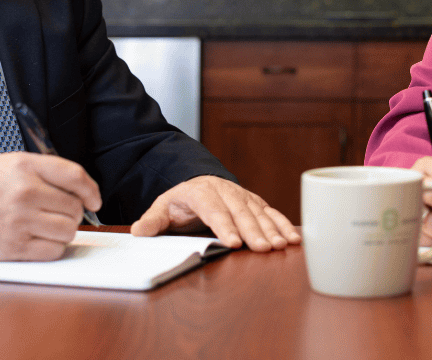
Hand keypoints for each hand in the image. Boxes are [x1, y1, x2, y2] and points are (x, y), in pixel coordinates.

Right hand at [0, 152, 101, 260]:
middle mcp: (24, 192)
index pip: (74, 175)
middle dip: (71, 212)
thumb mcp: (8, 164)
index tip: (93, 199)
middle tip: (55, 213)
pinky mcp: (15, 247)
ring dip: (62, 231)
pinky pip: (53, 250)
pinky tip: (38, 240)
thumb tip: (81, 189)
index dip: (91, 189)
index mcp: (24, 166)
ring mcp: (20, 221)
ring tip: (45, 226)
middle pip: (74, 207)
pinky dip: (51, 248)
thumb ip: (43, 171)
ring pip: (68, 230)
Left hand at [130, 176, 299, 251]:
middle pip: (239, 211)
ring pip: (258, 212)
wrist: (196, 183)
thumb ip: (152, 220)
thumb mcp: (161, 208)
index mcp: (200, 192)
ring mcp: (241, 195)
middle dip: (253, 230)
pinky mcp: (254, 202)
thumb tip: (138, 231)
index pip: (212, 209)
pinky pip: (270, 213)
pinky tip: (293, 239)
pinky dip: (283, 224)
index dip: (223, 225)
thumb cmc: (180, 202)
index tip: (232, 242)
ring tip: (282, 245)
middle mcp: (224, 191)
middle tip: (263, 248)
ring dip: (272, 229)